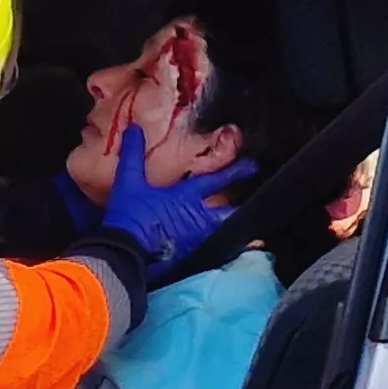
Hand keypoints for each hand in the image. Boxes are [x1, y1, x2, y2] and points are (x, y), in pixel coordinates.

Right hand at [91, 125, 256, 267]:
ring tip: (254, 235)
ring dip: (238, 233)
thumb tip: (134, 129)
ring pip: (225, 235)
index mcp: (185, 197)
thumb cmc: (130, 217)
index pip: (216, 180)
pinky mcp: (190, 260)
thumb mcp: (129, 182)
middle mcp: (197, 219)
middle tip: (262, 204)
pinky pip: (214, 254)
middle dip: (242, 207)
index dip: (235, 171)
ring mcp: (196, 241)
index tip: (253, 166)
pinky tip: (228, 255)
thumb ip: (133, 154)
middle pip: (228, 212)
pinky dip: (224, 253)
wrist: (125, 254)